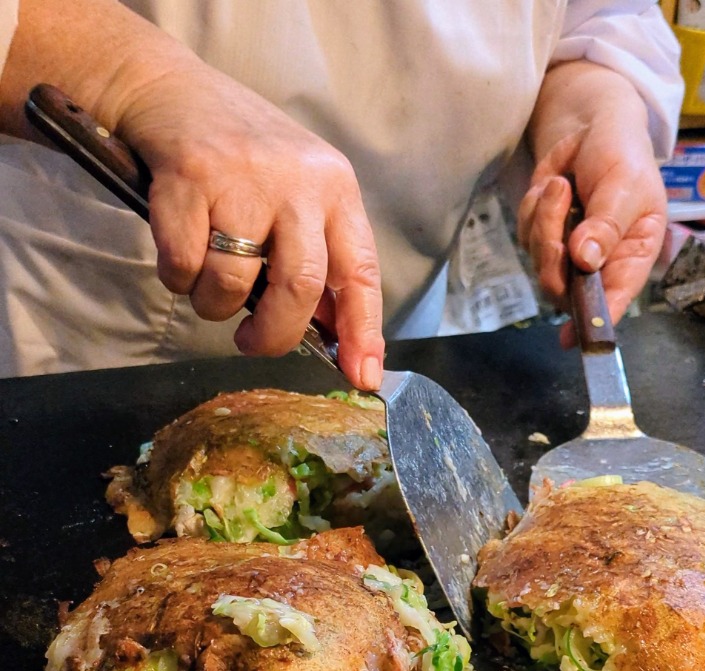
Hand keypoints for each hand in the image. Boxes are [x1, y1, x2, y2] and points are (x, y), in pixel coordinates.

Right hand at [120, 61, 384, 388]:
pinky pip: (185, 265)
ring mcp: (243, 177)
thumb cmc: (243, 159)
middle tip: (252, 342)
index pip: (360, 271)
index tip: (363, 377)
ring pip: (235, 282)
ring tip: (208, 286)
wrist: (174, 91)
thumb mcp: (297, 194)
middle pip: (300, 286)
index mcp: (335, 189)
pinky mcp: (189, 176)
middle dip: (275, 334)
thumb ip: (316, 257)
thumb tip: (333, 336)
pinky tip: (179, 255)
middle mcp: (297, 181)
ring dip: (215, 305)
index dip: (364, 331)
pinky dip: (178, 279)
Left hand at [518, 64, 667, 347]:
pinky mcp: (543, 238)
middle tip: (560, 200)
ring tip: (563, 184)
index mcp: (633, 256)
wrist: (591, 128)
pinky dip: (534, 208)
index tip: (576, 337)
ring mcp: (567, 255)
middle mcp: (600, 265)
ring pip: (540, 260)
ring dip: (545, 218)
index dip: (595, 320)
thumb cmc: (622, 156)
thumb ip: (607, 224)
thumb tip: (586, 260)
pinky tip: (553, 186)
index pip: (614, 297)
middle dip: (553, 250)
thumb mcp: (625, 185)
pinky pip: (525, 235)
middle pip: (564, 287)